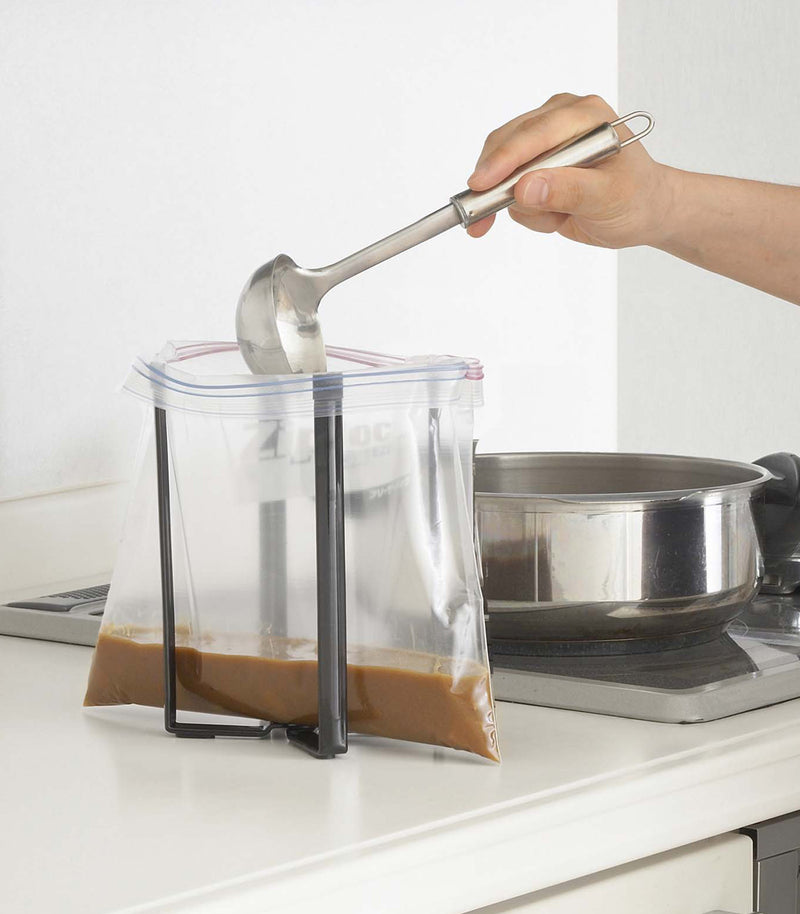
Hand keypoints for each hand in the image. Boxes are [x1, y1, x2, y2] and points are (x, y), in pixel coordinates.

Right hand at [466, 93, 668, 249]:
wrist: (643, 212)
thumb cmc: (636, 199)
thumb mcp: (609, 198)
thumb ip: (568, 190)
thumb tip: (525, 188)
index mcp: (583, 116)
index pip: (533, 133)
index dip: (503, 159)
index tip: (480, 185)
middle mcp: (559, 120)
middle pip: (506, 146)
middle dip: (498, 187)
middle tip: (482, 221)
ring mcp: (545, 143)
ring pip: (503, 173)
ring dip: (522, 206)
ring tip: (557, 218)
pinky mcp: (534, 164)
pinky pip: (508, 190)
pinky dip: (525, 212)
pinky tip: (553, 216)